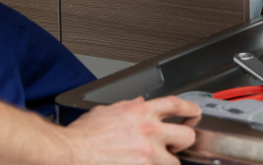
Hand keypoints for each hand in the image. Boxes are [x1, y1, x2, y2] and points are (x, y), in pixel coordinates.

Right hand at [60, 96, 199, 163]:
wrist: (68, 153)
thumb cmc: (82, 136)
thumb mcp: (107, 111)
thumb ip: (128, 106)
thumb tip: (139, 102)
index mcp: (141, 112)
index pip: (176, 104)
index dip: (190, 108)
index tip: (194, 112)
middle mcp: (149, 131)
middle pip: (186, 135)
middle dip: (183, 142)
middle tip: (176, 145)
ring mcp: (147, 154)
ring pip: (173, 162)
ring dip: (165, 162)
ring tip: (152, 161)